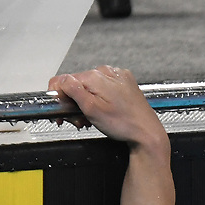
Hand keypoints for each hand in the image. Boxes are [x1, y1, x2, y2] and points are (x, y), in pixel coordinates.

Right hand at [48, 66, 165, 147]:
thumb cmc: (124, 124)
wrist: (147, 132)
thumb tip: (60, 81)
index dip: (58, 97)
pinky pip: (104, 88)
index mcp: (96, 76)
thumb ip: (73, 91)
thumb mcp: (92, 109)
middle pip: (77, 84)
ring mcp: (117, 76)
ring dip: (85, 103)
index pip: (63, 80)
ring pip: (90, 87)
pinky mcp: (125, 83)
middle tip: (78, 120)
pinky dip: (99, 100)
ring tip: (92, 119)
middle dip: (73, 103)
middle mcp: (107, 72)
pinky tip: (103, 112)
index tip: (61, 112)